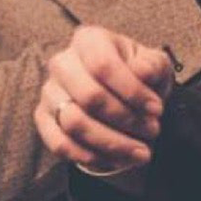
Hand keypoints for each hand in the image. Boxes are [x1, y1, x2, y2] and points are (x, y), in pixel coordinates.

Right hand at [35, 26, 174, 171]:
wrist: (121, 94)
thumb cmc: (138, 75)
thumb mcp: (154, 65)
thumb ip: (152, 65)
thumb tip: (142, 72)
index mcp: (89, 41)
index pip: (103, 65)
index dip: (132, 91)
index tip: (157, 109)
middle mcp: (62, 63)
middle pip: (89, 97)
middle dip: (126, 120)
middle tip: (152, 131)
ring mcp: (49, 92)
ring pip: (74, 124)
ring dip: (112, 143)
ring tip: (141, 151)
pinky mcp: (43, 119)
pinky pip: (60, 144)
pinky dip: (91, 156)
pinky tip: (117, 159)